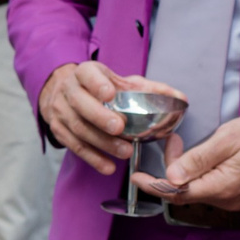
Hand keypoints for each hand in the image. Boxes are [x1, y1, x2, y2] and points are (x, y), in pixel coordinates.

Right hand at [40, 61, 156, 172]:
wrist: (65, 94)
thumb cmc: (101, 88)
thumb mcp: (122, 82)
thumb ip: (150, 89)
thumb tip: (180, 99)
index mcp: (84, 73)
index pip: (87, 75)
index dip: (97, 84)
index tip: (110, 93)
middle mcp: (69, 90)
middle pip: (80, 104)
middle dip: (99, 117)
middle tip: (119, 128)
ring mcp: (60, 111)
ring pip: (79, 128)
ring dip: (102, 142)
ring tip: (124, 151)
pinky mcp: (59, 130)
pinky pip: (75, 147)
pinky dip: (93, 158)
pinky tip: (108, 166)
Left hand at [143, 112, 239, 210]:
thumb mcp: (227, 139)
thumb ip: (198, 159)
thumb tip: (172, 178)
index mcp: (223, 187)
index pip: (178, 193)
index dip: (154, 185)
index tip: (135, 177)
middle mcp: (226, 199)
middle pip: (183, 192)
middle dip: (169, 170)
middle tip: (172, 141)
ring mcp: (232, 199)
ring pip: (194, 189)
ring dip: (182, 170)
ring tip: (182, 143)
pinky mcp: (235, 194)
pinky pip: (206, 187)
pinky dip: (195, 173)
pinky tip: (197, 156)